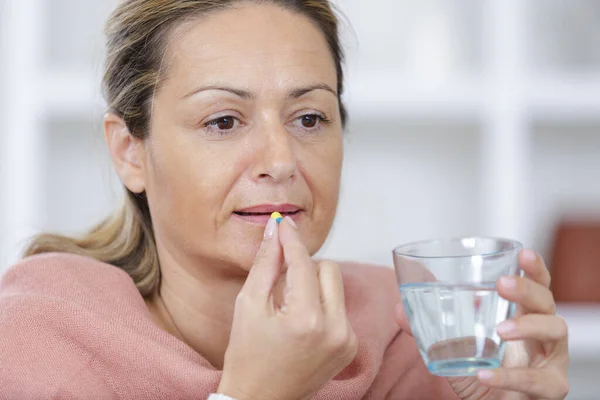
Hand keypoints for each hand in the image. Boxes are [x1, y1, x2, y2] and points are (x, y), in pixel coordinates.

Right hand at [218, 217, 357, 399]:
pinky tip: (301, 322)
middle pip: (328, 269)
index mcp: (306, 319)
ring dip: (314, 285)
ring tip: (289, 305)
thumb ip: (265, 264)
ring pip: (335, 287)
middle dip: (304, 266)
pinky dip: (322, 306)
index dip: (290, 240)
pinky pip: (339, 308)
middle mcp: (335, 329)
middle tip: (281, 276)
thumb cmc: (248, 356)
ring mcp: (347, 340)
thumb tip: (275, 230)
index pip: (303, 263)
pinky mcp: (350, 346)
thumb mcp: (248, 305)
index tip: (282, 223)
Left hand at [396, 250, 569, 399]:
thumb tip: (399, 310)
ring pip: (555, 332)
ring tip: (501, 329)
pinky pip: (537, 381)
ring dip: (528, 325)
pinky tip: (485, 375)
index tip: (522, 254)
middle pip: (548, 301)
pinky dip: (508, 377)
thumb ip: (428, 328)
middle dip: (527, 289)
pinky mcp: (551, 389)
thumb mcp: (453, 348)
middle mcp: (545, 334)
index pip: (537, 285)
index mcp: (524, 316)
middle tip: (502, 284)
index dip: (534, 268)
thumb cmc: (481, 374)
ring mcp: (552, 361)